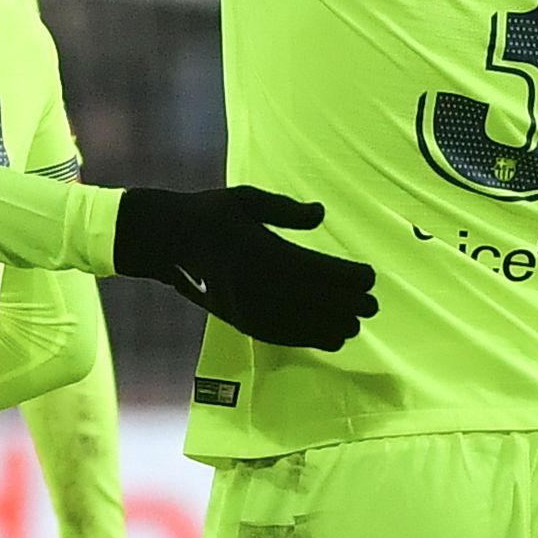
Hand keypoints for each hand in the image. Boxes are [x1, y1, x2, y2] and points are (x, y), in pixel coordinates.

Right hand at [110, 187, 376, 349]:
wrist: (164, 240)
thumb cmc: (210, 213)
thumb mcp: (247, 198)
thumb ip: (286, 210)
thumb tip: (321, 214)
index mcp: (261, 250)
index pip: (315, 270)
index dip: (347, 277)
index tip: (369, 277)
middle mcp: (255, 283)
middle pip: (314, 301)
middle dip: (348, 305)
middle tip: (373, 304)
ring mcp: (246, 307)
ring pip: (300, 324)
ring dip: (333, 326)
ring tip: (357, 324)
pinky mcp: (239, 321)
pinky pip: (281, 336)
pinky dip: (310, 339)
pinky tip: (331, 339)